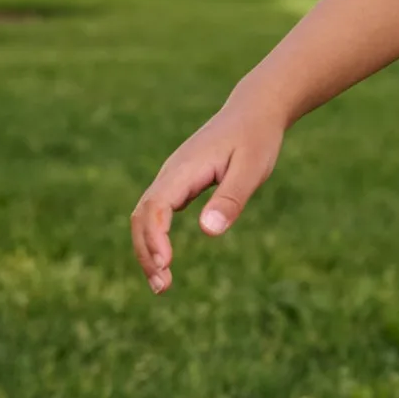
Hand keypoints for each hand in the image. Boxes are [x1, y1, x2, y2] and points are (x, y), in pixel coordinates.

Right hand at [130, 94, 284, 294]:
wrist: (255, 110)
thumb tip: (209, 232)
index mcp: (184, 169)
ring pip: (146, 216)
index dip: (155, 237)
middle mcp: (171, 173)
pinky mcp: (179, 183)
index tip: (165, 265)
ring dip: (147, 249)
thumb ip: (231, 199)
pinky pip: (157, 214)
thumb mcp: (251, 169)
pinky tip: (165, 261)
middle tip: (163, 287)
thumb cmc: (256, 138)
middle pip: (142, 215)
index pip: (156, 206)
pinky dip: (155, 238)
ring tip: (162, 284)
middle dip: (146, 252)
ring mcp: (172, 178)